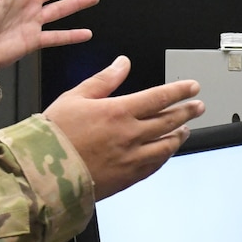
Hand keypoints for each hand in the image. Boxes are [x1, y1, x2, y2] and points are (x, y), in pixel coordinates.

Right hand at [45, 57, 203, 198]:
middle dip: (187, 112)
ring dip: (179, 135)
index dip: (180, 91)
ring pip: (166, 145)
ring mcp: (131, 159)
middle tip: (198, 106)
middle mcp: (130, 135)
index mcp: (119, 112)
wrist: (43, 174)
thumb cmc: (54, 135)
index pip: (159, 97)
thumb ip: (103, 80)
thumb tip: (122, 63)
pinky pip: (154, 166)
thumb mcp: (75, 97)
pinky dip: (164, 156)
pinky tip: (166, 152)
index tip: (193, 87)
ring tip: (186, 129)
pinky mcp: (127, 178)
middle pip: (169, 121)